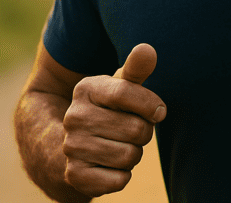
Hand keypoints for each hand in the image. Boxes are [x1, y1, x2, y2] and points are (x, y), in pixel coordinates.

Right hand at [61, 43, 166, 196]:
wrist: (75, 146)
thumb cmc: (109, 110)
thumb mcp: (121, 87)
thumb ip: (136, 69)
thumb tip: (147, 49)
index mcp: (86, 89)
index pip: (126, 92)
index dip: (150, 105)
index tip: (158, 111)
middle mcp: (73, 117)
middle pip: (136, 129)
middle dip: (143, 132)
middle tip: (131, 131)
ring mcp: (72, 147)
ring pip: (130, 156)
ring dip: (133, 154)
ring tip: (120, 146)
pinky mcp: (75, 176)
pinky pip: (120, 180)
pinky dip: (123, 176)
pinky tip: (110, 165)